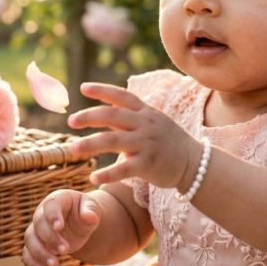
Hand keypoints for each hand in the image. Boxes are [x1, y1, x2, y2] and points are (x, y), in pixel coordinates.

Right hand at [22, 189, 101, 265]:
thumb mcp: (92, 209)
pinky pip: (27, 252)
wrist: (80, 224)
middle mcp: (42, 213)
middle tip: (65, 251)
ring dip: (39, 253)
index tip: (59, 227)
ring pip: (30, 239)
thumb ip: (91, 211)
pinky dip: (31, 262)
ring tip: (54, 265)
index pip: (51, 205)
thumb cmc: (85, 212)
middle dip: (50, 238)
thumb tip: (90, 217)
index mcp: (57, 200)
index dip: (53, 215)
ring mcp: (37, 229)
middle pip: (39, 224)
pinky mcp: (37, 244)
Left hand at [68, 82, 201, 191]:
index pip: (122, 96)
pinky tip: (93, 177)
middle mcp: (146, 125)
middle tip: (71, 121)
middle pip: (113, 116)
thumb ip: (129, 117)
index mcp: (146, 112)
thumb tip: (101, 113)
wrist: (195, 163)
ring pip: (114, 141)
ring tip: (73, 149)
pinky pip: (124, 169)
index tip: (82, 88)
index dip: (102, 91)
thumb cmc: (169, 142)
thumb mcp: (153, 122)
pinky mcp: (149, 165)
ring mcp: (148, 144)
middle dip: (89, 117)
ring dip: (91, 144)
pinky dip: (107, 173)